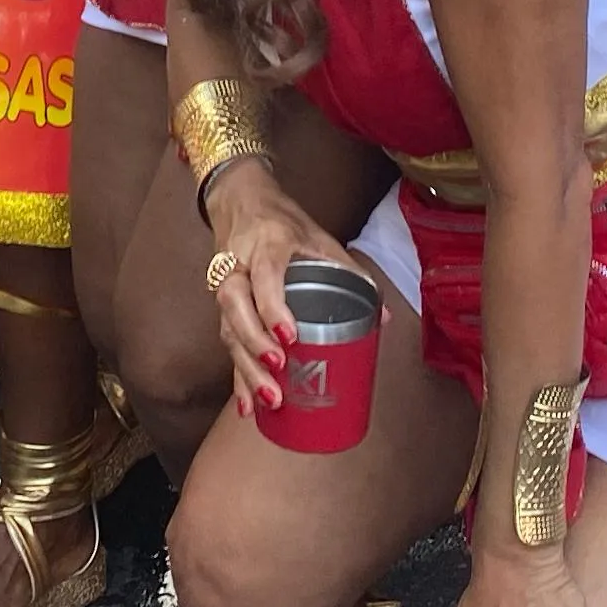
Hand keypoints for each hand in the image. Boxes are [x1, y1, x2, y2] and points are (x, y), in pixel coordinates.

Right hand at [197, 164, 341, 408]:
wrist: (238, 199)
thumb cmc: (283, 222)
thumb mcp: (319, 237)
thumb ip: (350, 272)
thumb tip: (384, 318)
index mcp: (268, 243)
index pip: (264, 276)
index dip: (272, 306)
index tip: (290, 336)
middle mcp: (240, 264)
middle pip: (235, 305)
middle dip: (254, 342)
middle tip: (278, 370)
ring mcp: (226, 284)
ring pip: (226, 327)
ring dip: (245, 365)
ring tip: (268, 398)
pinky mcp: (221, 305)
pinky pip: (225, 341)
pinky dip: (236, 376)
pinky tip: (248, 406)